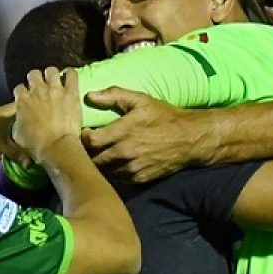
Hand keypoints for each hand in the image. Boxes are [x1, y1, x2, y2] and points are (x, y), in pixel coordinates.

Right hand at [12, 67, 81, 163]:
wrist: (56, 146)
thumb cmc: (35, 144)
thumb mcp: (17, 135)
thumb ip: (18, 121)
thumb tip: (21, 119)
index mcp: (23, 100)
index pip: (19, 88)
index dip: (23, 92)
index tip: (27, 97)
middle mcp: (37, 90)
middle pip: (34, 74)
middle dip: (36, 78)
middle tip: (41, 87)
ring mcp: (55, 89)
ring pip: (51, 70)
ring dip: (52, 74)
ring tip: (56, 80)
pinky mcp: (71, 92)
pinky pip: (71, 75)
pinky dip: (70, 74)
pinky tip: (70, 76)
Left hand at [82, 87, 207, 182]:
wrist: (189, 139)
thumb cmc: (164, 116)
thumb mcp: (141, 100)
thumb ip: (114, 95)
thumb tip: (90, 95)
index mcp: (123, 131)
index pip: (90, 140)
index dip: (83, 137)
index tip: (85, 133)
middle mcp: (125, 152)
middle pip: (94, 159)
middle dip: (88, 153)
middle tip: (89, 147)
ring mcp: (132, 168)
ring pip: (104, 171)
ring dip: (100, 164)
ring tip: (100, 155)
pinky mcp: (139, 179)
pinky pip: (118, 178)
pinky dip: (113, 172)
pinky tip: (115, 163)